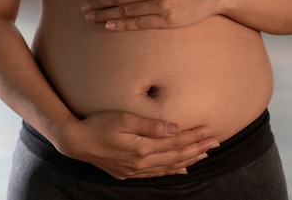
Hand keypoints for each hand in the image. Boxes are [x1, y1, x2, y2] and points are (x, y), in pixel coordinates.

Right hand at [56, 111, 218, 179]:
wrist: (75, 142)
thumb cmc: (97, 124)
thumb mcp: (123, 118)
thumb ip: (150, 125)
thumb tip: (174, 128)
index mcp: (143, 147)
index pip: (176, 142)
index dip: (194, 136)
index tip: (210, 130)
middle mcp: (142, 162)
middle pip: (177, 155)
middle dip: (198, 148)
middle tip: (216, 141)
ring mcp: (135, 170)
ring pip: (169, 166)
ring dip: (189, 159)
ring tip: (205, 153)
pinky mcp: (128, 172)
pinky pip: (157, 173)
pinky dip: (172, 170)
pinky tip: (181, 168)